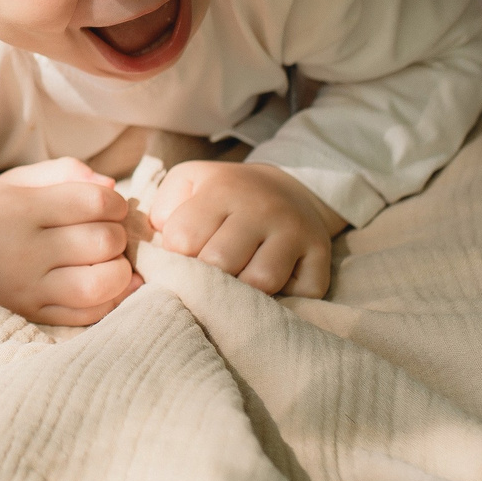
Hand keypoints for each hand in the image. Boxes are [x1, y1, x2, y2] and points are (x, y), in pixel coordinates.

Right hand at [0, 157, 139, 326]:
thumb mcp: (18, 180)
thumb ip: (66, 172)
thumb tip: (111, 187)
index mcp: (24, 210)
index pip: (94, 204)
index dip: (117, 203)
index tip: (113, 207)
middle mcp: (27, 251)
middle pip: (102, 243)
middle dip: (119, 236)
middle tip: (110, 234)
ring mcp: (30, 289)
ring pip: (98, 285)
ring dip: (119, 272)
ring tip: (111, 263)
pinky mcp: (33, 314)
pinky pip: (87, 316)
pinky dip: (109, 301)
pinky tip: (107, 286)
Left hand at [147, 162, 342, 297]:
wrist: (288, 187)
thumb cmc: (227, 194)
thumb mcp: (190, 181)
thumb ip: (164, 205)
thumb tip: (160, 240)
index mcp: (223, 189)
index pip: (184, 238)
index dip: (175, 258)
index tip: (180, 260)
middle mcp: (261, 208)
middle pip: (220, 263)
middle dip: (205, 279)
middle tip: (206, 279)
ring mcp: (294, 231)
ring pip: (261, 282)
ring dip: (243, 293)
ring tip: (236, 284)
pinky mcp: (321, 253)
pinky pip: (302, 293)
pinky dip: (287, 299)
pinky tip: (275, 287)